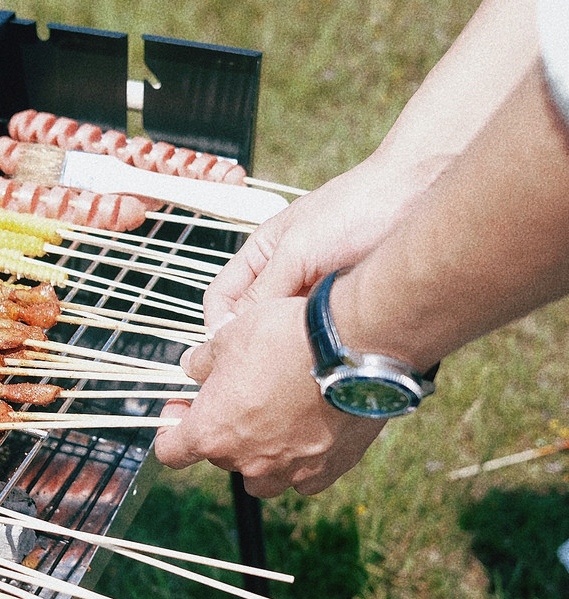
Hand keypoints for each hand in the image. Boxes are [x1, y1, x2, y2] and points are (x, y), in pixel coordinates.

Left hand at [153, 297, 385, 496]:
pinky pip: (303, 478)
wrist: (351, 346)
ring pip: (261, 478)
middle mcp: (247, 461)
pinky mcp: (329, 470)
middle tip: (234, 398)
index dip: (169, 429)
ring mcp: (289, 470)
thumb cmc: (282, 338)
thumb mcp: (227, 337)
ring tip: (270, 423)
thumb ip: (203, 361)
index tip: (179, 408)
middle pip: (219, 458)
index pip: (170, 452)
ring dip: (257, 456)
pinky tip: (306, 434)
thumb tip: (192, 367)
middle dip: (221, 430)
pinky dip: (300, 462)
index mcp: (212, 433)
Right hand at [203, 156, 436, 333]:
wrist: (418, 196)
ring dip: (290, 344)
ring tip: (304, 351)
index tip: (233, 350)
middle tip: (268, 362)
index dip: (220, 326)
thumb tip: (227, 330)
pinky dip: (319, 343)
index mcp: (260, 255)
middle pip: (251, 321)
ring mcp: (313, 293)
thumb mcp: (297, 250)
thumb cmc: (356, 207)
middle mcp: (284, 275)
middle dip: (256, 341)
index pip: (221, 300)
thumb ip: (260, 291)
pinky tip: (329, 346)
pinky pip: (318, 335)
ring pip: (285, 333)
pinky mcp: (342, 307)